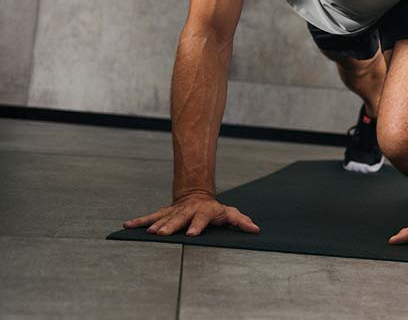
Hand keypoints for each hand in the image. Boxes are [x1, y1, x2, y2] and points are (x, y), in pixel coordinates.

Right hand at [123, 193, 259, 236]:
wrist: (196, 195)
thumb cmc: (215, 210)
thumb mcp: (229, 213)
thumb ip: (241, 221)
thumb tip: (256, 229)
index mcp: (204, 212)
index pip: (201, 219)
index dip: (197, 226)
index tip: (191, 234)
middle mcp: (188, 212)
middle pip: (179, 219)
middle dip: (171, 226)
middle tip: (163, 234)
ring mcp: (174, 212)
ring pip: (164, 218)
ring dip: (155, 225)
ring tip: (148, 232)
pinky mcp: (164, 214)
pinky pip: (150, 217)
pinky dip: (139, 221)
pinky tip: (127, 225)